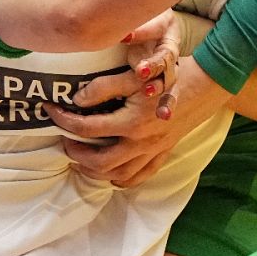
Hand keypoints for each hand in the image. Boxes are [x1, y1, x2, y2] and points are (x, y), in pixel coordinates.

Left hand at [49, 53, 228, 187]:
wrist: (206, 85)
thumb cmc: (169, 76)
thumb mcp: (134, 76)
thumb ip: (103, 88)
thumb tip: (76, 101)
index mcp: (131, 123)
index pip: (86, 128)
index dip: (63, 120)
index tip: (49, 110)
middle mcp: (140, 143)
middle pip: (98, 162)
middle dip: (75, 153)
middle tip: (64, 140)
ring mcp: (152, 152)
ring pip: (117, 175)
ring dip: (94, 169)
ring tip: (81, 156)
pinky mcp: (162, 154)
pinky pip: (139, 177)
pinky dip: (121, 179)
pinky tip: (110, 172)